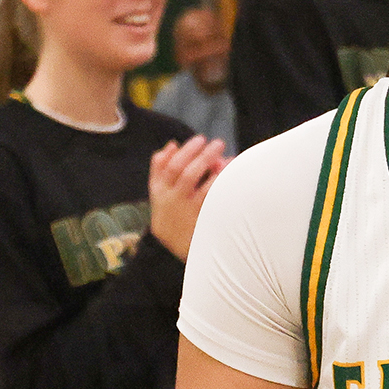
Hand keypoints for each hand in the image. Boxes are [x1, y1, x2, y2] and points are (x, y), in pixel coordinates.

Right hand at [148, 134, 224, 259]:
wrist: (172, 249)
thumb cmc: (170, 214)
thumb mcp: (158, 194)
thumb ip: (160, 168)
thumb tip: (172, 144)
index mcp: (159, 190)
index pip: (169, 165)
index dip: (186, 151)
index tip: (200, 139)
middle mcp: (170, 199)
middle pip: (184, 171)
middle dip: (202, 154)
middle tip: (218, 143)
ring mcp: (184, 210)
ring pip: (197, 182)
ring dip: (211, 166)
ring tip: (226, 157)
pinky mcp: (199, 219)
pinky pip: (210, 197)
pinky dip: (219, 183)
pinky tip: (230, 174)